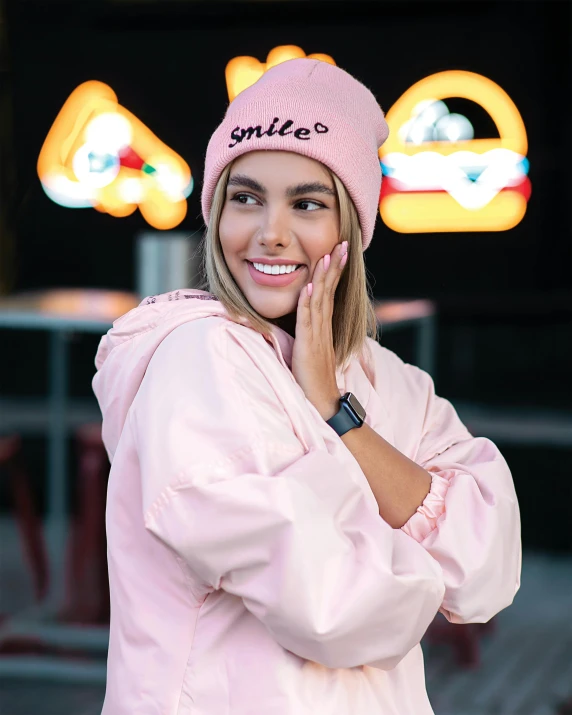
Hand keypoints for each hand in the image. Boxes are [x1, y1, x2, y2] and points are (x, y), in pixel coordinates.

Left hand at [291, 239, 348, 420]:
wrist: (322, 402)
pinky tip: (311, 285)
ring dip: (323, 276)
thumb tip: (309, 321)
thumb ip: (312, 334)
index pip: (330, 293)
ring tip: (327, 255)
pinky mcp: (308, 345)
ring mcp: (317, 335)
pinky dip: (309, 301)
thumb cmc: (315, 379)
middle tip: (343, 243)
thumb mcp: (314, 350)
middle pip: (330, 290)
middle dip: (335, 266)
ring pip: (320, 300)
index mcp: (324, 327)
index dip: (334, 272)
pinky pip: (308, 319)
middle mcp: (323, 327)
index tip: (338, 251)